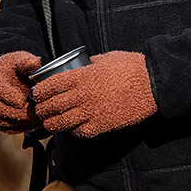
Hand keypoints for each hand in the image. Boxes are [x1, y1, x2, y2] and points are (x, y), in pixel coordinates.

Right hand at [0, 51, 41, 133]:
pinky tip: (36, 123)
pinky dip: (22, 128)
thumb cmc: (17, 66)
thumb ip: (27, 61)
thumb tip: (33, 64)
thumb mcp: (22, 59)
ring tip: (39, 118)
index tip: (23, 101)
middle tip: (35, 112)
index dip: (9, 97)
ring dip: (21, 122)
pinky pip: (8, 128)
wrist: (10, 76)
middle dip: (18, 112)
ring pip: (3, 121)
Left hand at [32, 51, 156, 138]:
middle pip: (51, 106)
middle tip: (39, 109)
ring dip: (52, 123)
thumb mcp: (106, 58)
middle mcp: (82, 95)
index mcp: (82, 76)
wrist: (152, 85)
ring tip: (49, 122)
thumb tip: (81, 65)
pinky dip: (72, 130)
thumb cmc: (131, 67)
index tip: (38, 93)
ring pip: (61, 123)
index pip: (50, 86)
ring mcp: (91, 112)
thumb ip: (90, 64)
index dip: (40, 91)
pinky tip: (72, 127)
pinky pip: (79, 132)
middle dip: (41, 109)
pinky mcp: (101, 126)